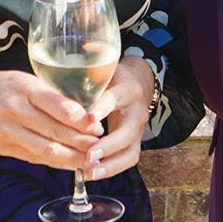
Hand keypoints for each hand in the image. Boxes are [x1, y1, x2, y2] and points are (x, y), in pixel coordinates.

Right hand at [0, 60, 101, 169]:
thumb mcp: (16, 78)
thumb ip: (42, 94)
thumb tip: (76, 110)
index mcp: (20, 86)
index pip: (55, 103)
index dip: (78, 118)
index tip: (96, 125)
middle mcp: (12, 109)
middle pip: (53, 130)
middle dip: (80, 141)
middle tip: (99, 147)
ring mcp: (3, 131)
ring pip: (44, 149)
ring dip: (70, 157)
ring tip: (88, 160)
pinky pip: (30, 157)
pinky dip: (51, 162)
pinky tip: (66, 164)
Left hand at [80, 55, 156, 180]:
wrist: (139, 83)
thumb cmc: (116, 75)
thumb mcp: (107, 63)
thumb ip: (96, 55)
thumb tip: (84, 47)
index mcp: (128, 88)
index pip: (117, 97)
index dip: (104, 107)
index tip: (89, 116)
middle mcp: (137, 111)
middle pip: (128, 131)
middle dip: (109, 144)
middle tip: (89, 153)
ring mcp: (138, 130)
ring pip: (130, 151)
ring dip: (110, 164)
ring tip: (89, 171)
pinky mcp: (134, 143)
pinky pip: (128, 160)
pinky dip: (111, 169)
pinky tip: (92, 174)